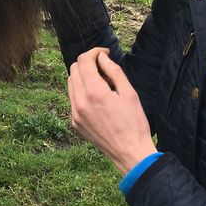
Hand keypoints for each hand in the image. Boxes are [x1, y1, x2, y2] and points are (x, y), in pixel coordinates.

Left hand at [67, 48, 157, 173]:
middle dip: (87, 63)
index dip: (94, 52)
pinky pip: (73, 99)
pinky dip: (81, 92)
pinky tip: (98, 99)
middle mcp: (79, 102)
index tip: (105, 53)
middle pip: (74, 69)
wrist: (130, 153)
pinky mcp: (75, 123)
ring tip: (102, 84)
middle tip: (104, 68)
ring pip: (71, 83)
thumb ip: (113, 71)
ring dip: (83, 77)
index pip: (84, 61)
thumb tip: (101, 57)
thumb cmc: (134, 123)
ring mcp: (74, 113)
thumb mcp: (129, 93)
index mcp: (94, 92)